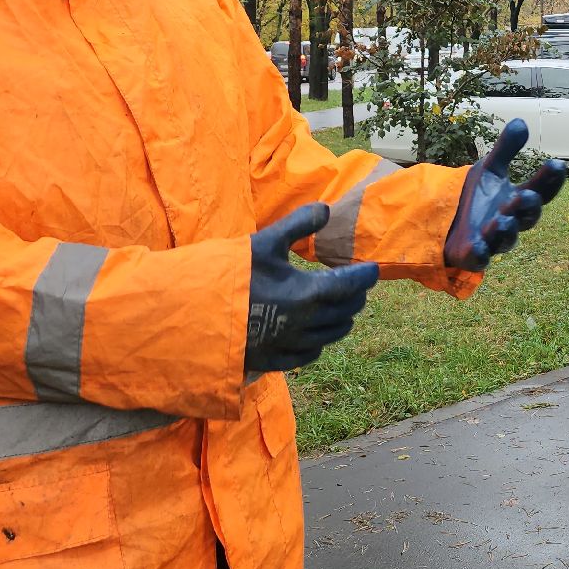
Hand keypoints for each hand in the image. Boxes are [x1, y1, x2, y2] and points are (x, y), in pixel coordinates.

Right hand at [246, 203, 379, 372]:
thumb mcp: (264, 242)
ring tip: (343, 309)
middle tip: (358, 286)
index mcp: (307, 294)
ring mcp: (290, 345)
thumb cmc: (231, 273)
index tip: (374, 269)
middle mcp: (305, 324)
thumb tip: (326, 208)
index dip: (365, 277)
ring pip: (330, 336)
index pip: (350, 286)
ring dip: (341, 320)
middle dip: (355, 297)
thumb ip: (298, 225)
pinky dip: (318, 343)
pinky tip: (315, 335)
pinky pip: (308, 355)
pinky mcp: (274, 360)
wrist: (194, 313)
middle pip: (345, 312)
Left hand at [444, 120, 567, 272]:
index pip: (540, 190)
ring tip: (502, 219)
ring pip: (506, 238)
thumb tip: (520, 121)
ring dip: (506, 229)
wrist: (448, 223)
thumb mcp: (489, 168)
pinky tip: (478, 244)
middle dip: (528, 206)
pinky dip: (481, 252)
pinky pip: (480, 256)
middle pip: (527, 216)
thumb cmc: (478, 197)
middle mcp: (512, 221)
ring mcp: (494, 240)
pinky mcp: (474, 255)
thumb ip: (505, 149)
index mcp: (518, 199)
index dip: (550, 180)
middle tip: (526, 194)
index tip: (558, 164)